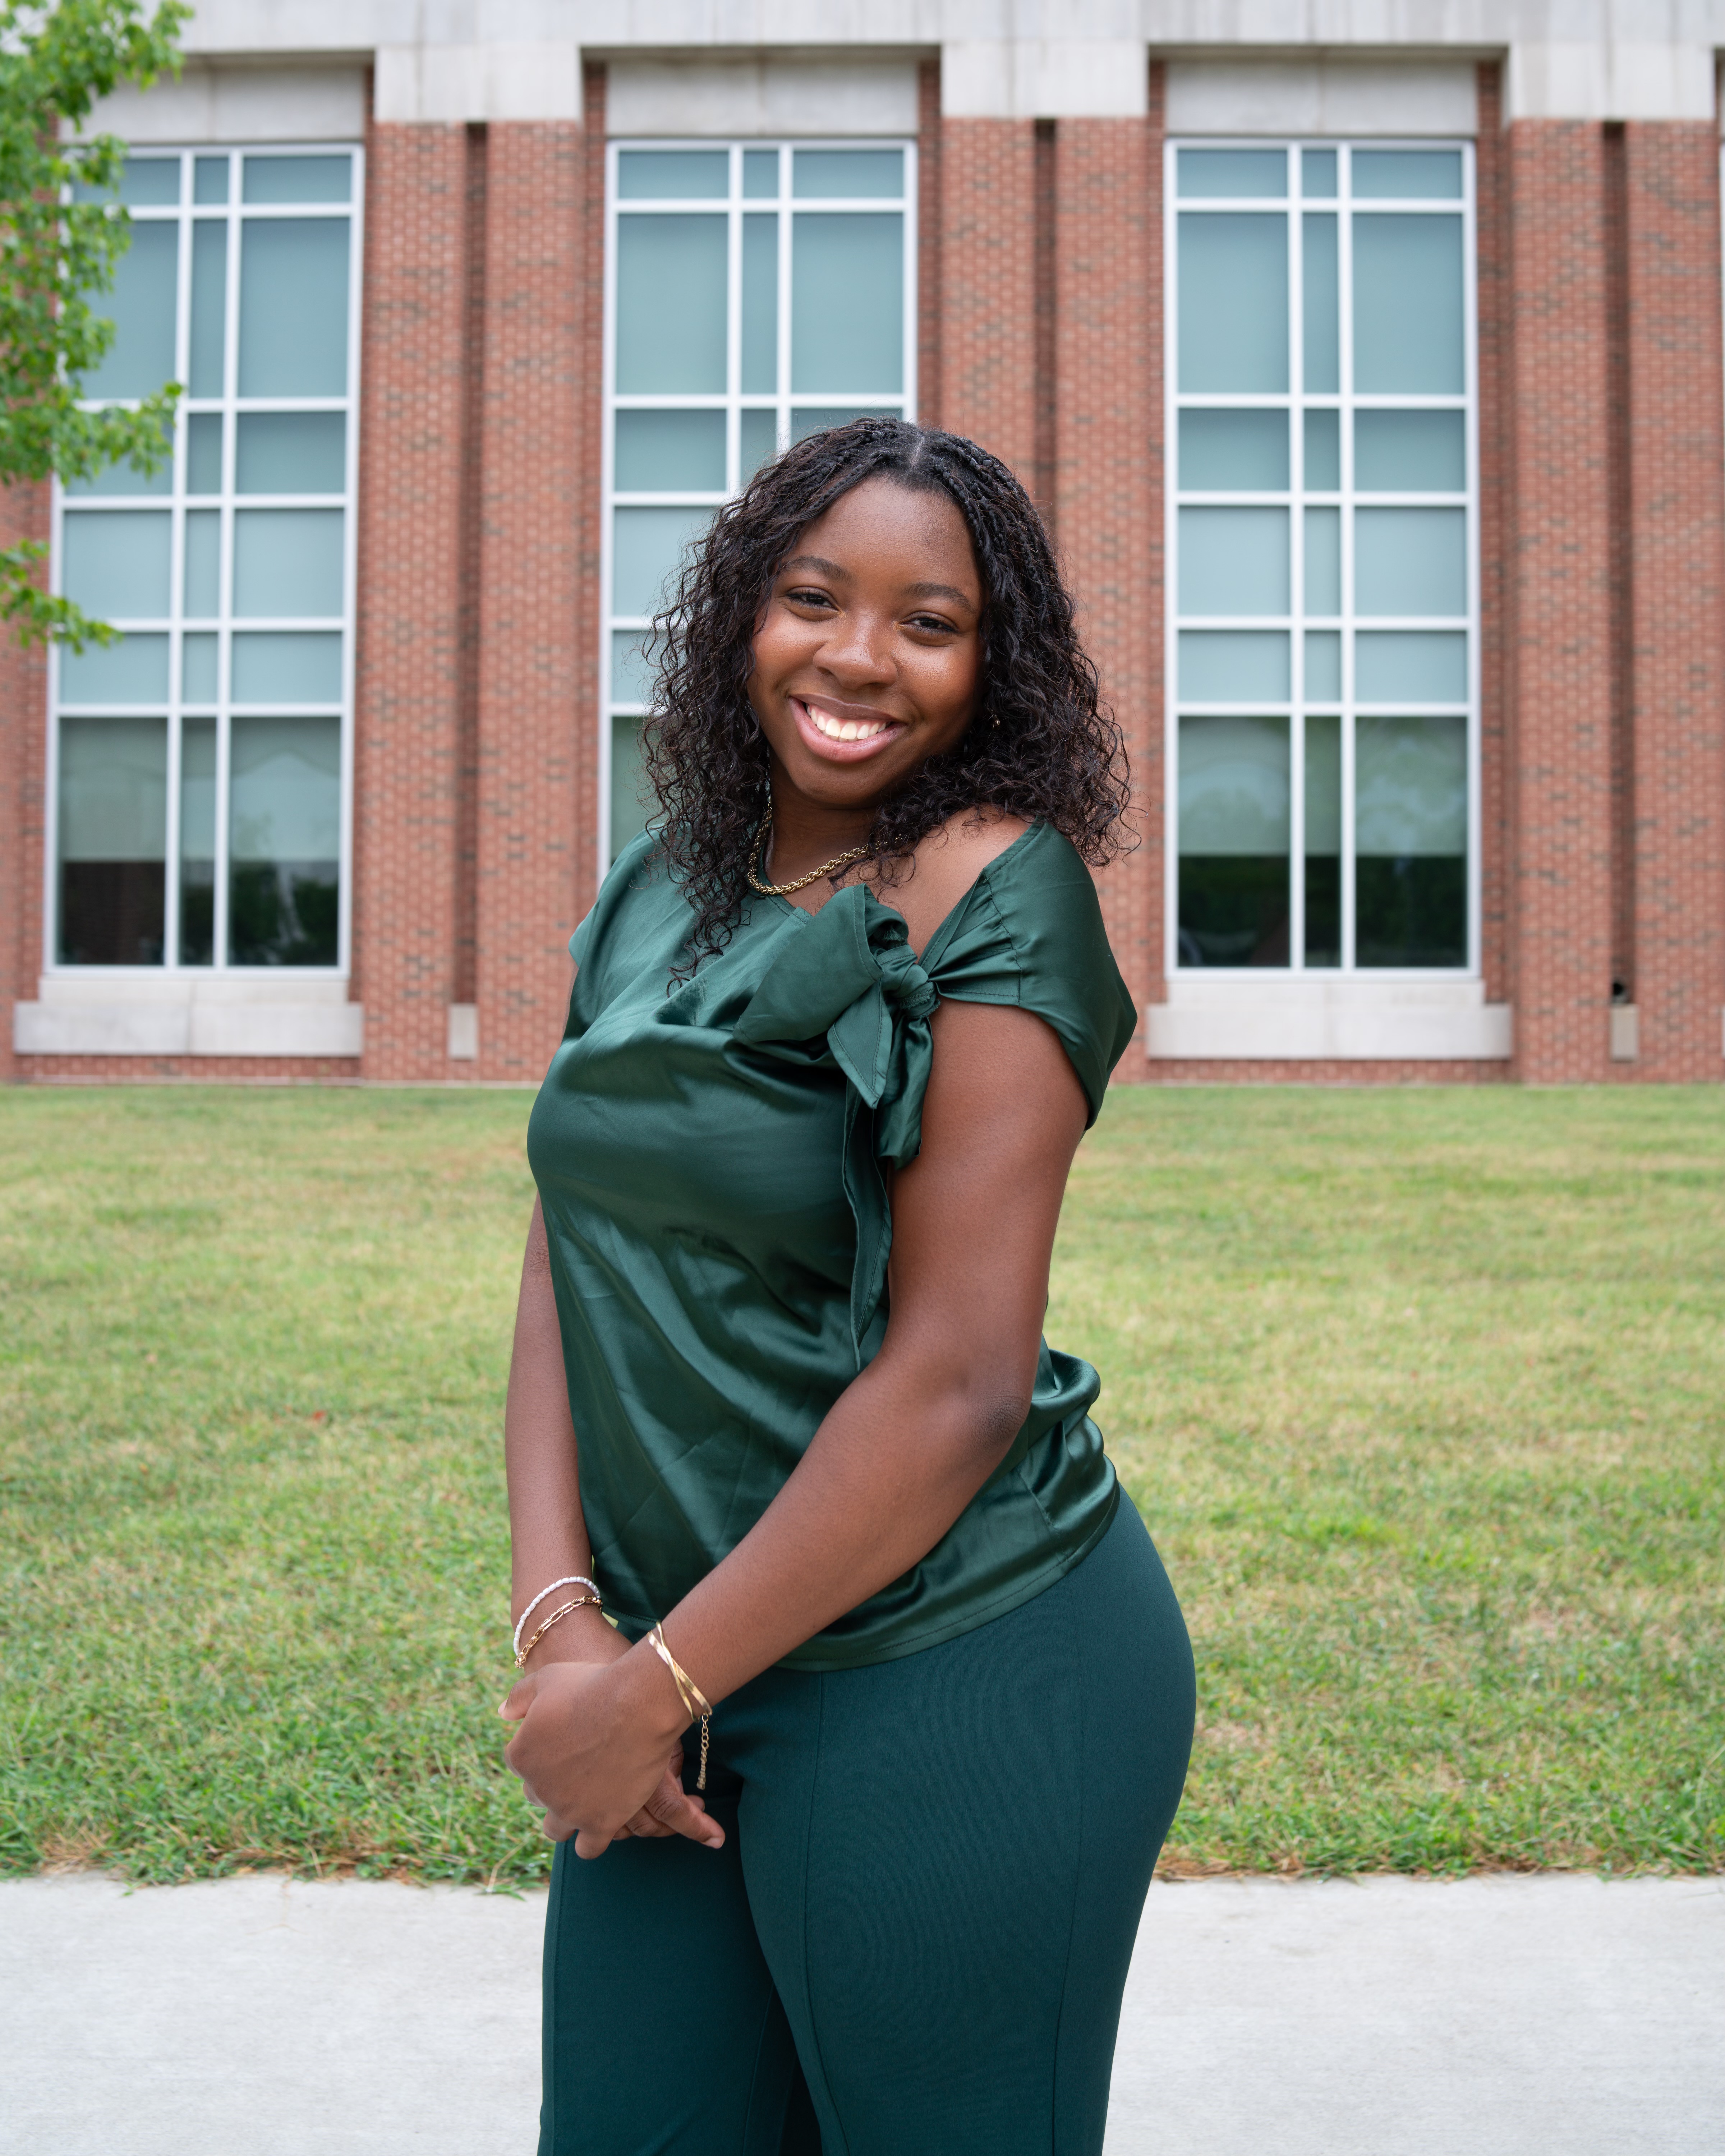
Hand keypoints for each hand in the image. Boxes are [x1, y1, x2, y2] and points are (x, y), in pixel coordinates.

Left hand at [500, 1650, 724, 1859]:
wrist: (636, 1705)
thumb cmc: (593, 1685)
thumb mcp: (548, 1678)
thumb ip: (520, 1696)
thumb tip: (503, 1715)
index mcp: (521, 1755)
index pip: (520, 1763)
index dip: (541, 1752)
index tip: (562, 1742)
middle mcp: (539, 1788)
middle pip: (537, 1795)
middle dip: (552, 1783)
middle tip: (579, 1766)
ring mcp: (568, 1810)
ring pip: (556, 1829)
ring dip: (566, 1818)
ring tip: (587, 1802)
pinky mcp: (599, 1824)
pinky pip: (588, 1848)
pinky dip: (592, 1839)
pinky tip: (604, 1822)